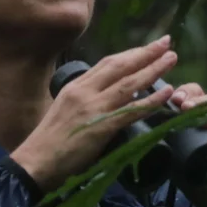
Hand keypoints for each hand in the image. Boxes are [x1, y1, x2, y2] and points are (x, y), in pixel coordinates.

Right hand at [11, 36, 178, 194]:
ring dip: (153, 69)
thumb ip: (84, 103)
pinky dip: (151, 100)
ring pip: (129, 83)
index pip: (106, 64)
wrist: (34, 163)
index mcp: (75, 87)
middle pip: (120, 66)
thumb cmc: (48, 144)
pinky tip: (167, 92)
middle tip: (166, 42)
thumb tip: (107, 100)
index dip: (129, 54)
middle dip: (145, 53)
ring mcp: (92, 108)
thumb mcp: (64, 112)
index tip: (147, 48)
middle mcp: (84, 92)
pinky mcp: (100, 127)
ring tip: (172, 58)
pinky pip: (131, 110)